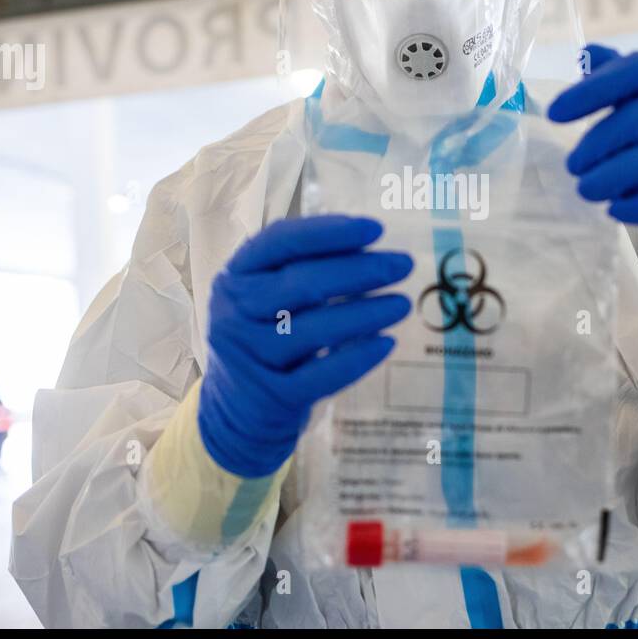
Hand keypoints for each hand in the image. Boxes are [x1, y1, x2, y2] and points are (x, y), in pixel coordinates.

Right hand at [198, 215, 413, 476]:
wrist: (236, 409)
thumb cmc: (266, 335)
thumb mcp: (267, 295)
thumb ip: (305, 268)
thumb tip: (370, 248)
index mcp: (235, 275)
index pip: (280, 241)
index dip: (329, 232)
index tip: (376, 229)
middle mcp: (233, 312)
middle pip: (302, 283)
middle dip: (360, 270)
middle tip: (404, 265)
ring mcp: (249, 356)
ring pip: (314, 330)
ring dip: (366, 313)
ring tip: (403, 304)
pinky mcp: (271, 396)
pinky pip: (322, 375)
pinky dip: (357, 357)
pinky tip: (387, 343)